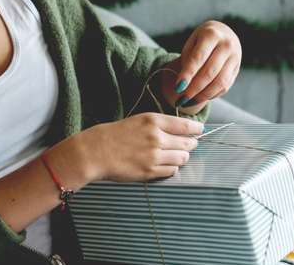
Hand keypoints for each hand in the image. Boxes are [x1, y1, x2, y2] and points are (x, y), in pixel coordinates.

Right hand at [79, 113, 201, 182]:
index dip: (196, 129)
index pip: (186, 125)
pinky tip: (163, 165)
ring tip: (173, 156)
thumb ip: (158, 125)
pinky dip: (171, 168)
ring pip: (182, 158)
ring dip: (181, 157)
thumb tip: (179, 132)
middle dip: (190, 144)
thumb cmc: (112, 135)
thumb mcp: (137, 121)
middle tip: (188, 145)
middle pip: (188, 143)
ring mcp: (154, 156)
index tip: (199, 130)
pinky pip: (171, 171)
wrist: (94, 152)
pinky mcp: (150, 172)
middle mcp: (157, 137)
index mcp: (153, 121)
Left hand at [162, 21, 241, 112]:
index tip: (177, 88)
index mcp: (212, 35)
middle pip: (209, 72)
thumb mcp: (192, 43)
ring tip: (188, 102)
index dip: (187, 74)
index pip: (198, 58)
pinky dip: (211, 95)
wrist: (224, 34)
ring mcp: (235, 58)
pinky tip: (200, 98)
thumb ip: (188, 61)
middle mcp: (227, 45)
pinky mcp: (237, 69)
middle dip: (194, 89)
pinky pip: (225, 87)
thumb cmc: (201, 41)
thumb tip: (183, 86)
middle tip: (181, 100)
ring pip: (220, 82)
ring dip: (203, 96)